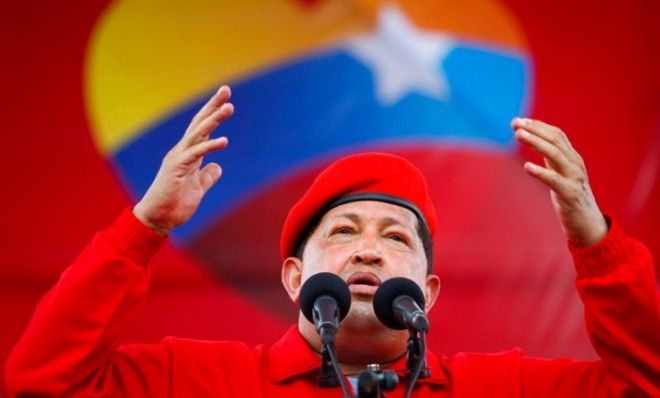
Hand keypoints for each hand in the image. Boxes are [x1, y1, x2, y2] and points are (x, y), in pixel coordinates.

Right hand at [133, 86, 233, 234]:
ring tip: (229, 107)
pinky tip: (224, 141)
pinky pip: (195, 153)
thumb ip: (207, 176)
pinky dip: (210, 146)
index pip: (203, 129)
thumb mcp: (198, 188)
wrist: (158, 220)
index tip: (226, 99)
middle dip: (213, 106)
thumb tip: (218, 167)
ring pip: (198, 133)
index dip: (213, 113)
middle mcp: (182, 151)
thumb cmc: (175, 204)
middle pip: (199, 123)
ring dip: (213, 119)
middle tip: (226, 89)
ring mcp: (179, 158)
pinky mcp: (176, 168)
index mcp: (189, 154)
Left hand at [512, 118, 607, 246]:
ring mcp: (574, 179)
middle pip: (556, 140)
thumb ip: (550, 157)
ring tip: (518, 136)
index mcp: (572, 158)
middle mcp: (575, 164)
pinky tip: (527, 167)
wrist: (587, 224)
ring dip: (536, 143)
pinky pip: (555, 181)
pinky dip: (541, 172)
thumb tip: (532, 139)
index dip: (538, 126)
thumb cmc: (570, 197)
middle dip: (535, 130)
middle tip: (515, 125)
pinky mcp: (571, 195)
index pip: (556, 134)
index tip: (518, 120)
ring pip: (556, 155)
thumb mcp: (560, 173)